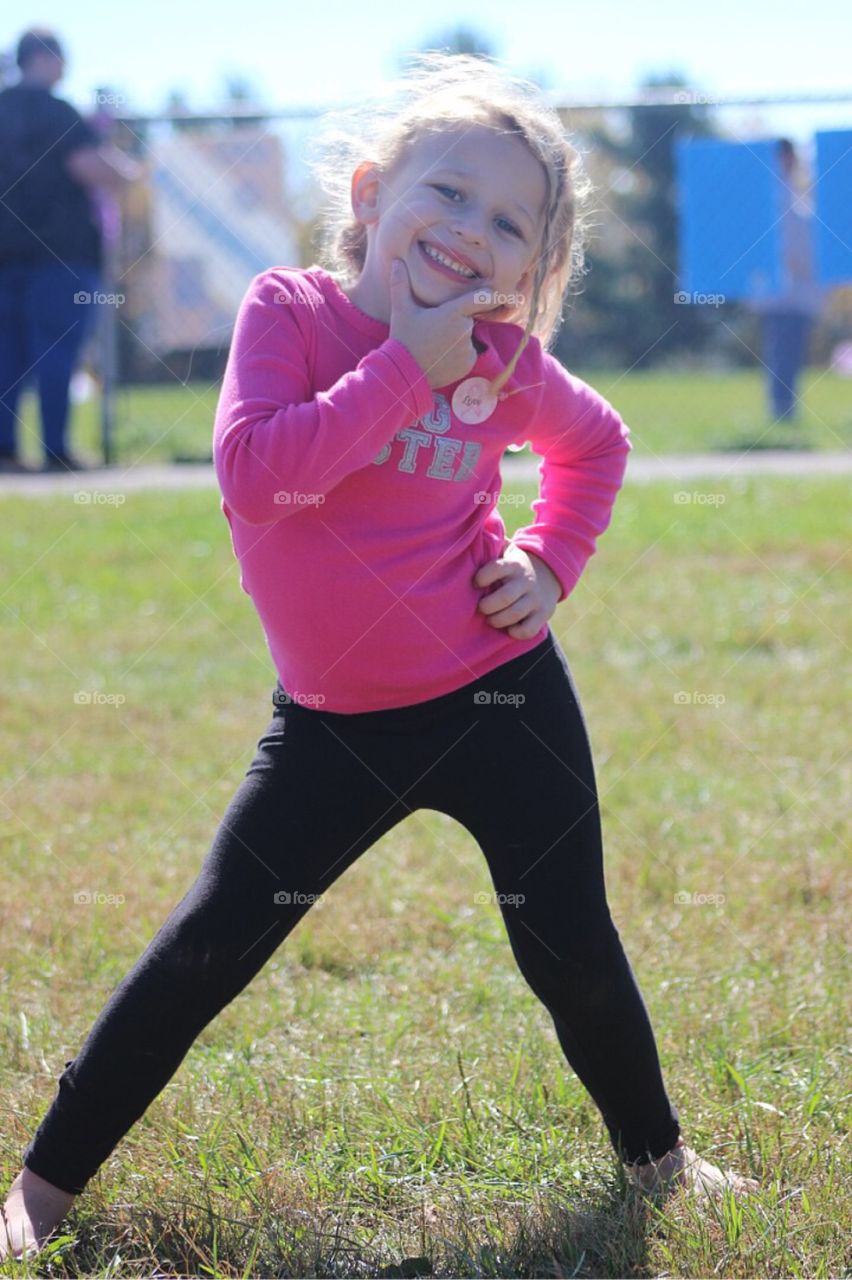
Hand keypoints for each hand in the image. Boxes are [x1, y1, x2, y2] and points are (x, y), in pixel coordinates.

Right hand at [388, 257, 495, 388]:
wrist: (405, 374)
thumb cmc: (403, 340)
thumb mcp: (401, 310)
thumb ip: (401, 284)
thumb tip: (396, 261)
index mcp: (453, 312)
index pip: (482, 298)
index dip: (490, 294)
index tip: (497, 291)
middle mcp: (465, 329)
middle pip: (469, 318)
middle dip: (459, 320)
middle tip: (437, 328)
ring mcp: (468, 348)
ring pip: (468, 336)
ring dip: (458, 337)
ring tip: (436, 344)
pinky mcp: (469, 364)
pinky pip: (469, 353)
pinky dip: (459, 354)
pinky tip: (442, 356)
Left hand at [474, 544, 561, 639]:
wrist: (549, 573)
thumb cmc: (513, 567)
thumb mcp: (506, 551)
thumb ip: (491, 545)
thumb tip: (471, 530)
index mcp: (513, 564)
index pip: (495, 568)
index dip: (481, 578)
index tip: (476, 584)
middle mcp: (526, 580)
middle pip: (504, 597)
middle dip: (486, 606)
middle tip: (482, 608)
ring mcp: (536, 598)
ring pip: (514, 615)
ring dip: (497, 621)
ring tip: (491, 619)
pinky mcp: (544, 614)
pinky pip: (528, 630)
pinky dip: (515, 632)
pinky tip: (509, 627)